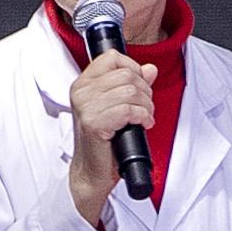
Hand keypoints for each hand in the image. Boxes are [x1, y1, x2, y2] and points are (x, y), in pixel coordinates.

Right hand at [67, 48, 151, 225]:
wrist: (92, 172)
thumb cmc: (104, 142)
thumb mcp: (118, 107)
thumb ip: (133, 84)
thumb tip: (150, 69)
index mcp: (83, 84)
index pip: (112, 58)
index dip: (133, 68)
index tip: (139, 86)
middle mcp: (81, 92)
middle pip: (126, 74)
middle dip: (145, 91)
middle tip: (145, 108)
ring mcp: (85, 107)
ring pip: (130, 91)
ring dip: (146, 106)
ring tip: (144, 118)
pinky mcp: (93, 122)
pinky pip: (128, 109)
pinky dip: (142, 117)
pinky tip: (141, 125)